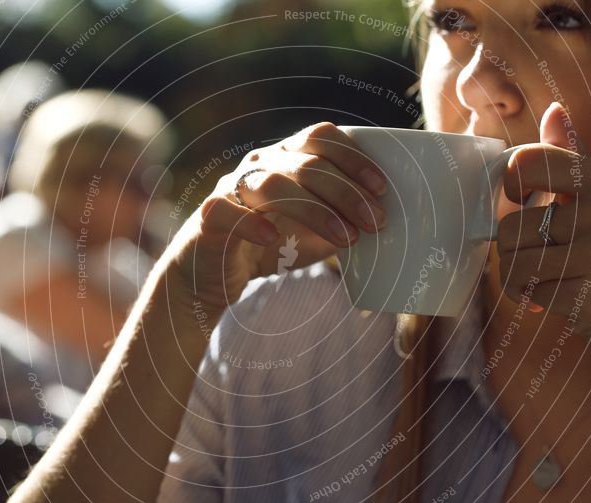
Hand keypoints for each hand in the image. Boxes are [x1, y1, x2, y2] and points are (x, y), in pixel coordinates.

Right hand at [163, 122, 387, 314]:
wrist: (213, 275)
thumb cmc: (269, 247)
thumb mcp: (313, 233)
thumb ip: (341, 221)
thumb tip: (381, 221)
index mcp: (286, 159)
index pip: (320, 138)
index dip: (353, 158)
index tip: (381, 188)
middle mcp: (259, 165)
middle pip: (306, 163)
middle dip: (347, 193)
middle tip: (375, 223)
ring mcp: (232, 188)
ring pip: (273, 184)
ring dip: (316, 211)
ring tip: (346, 239)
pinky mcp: (209, 217)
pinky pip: (227, 211)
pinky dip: (252, 223)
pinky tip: (275, 239)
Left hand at [496, 102, 590, 424]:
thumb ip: (574, 159)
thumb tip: (553, 110)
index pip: (527, 161)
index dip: (510, 185)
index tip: (521, 202)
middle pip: (509, 225)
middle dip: (515, 250)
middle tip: (540, 259)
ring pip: (511, 261)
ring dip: (519, 278)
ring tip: (545, 280)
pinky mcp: (587, 296)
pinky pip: (526, 291)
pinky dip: (531, 299)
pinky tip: (552, 300)